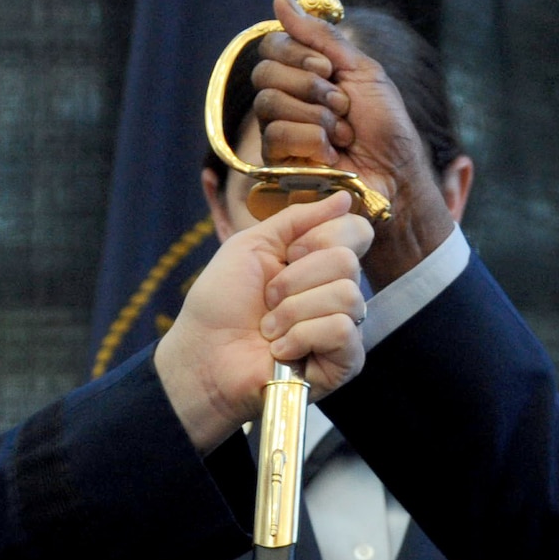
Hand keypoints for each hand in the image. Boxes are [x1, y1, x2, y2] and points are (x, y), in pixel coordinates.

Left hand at [154, 192, 372, 450]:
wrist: (202, 356)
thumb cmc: (221, 304)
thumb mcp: (252, 245)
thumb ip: (298, 218)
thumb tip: (344, 198)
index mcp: (319, 262)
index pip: (355, 231)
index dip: (319, 237)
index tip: (288, 254)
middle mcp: (337, 292)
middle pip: (348, 261)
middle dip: (295, 279)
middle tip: (268, 300)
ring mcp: (344, 328)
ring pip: (346, 296)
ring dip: (293, 311)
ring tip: (269, 329)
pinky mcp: (345, 362)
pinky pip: (342, 330)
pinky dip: (302, 337)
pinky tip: (282, 351)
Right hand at [251, 0, 454, 286]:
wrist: (396, 171)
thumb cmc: (385, 124)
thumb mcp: (360, 69)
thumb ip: (319, 36)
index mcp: (303, 73)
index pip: (271, 46)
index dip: (297, 53)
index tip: (330, 68)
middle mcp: (286, 98)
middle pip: (264, 73)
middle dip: (310, 86)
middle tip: (341, 103)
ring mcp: (279, 130)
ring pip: (268, 104)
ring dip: (317, 116)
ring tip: (342, 132)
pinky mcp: (278, 161)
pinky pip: (277, 135)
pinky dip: (313, 140)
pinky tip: (332, 153)